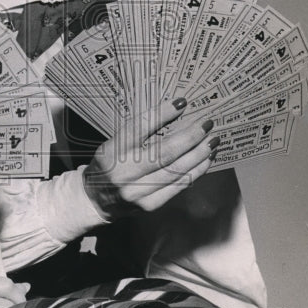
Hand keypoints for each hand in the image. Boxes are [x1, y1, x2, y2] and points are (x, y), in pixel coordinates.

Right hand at [84, 98, 218, 219]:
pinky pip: (178, 186)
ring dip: (199, 154)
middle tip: (207, 124)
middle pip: (164, 152)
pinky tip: (205, 160)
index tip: (182, 103)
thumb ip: (138, 133)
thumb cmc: (109, 165)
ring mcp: (137, 192)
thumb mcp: (114, 144)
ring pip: (176, 171)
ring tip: (212, 141)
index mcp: (112, 152)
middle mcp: (124, 173)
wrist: (95, 199)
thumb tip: (174, 115)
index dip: (162, 114)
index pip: (139, 128)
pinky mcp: (149, 205)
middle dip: (190, 136)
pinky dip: (196, 171)